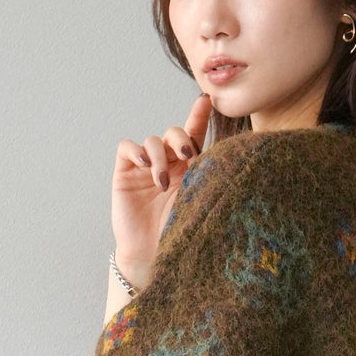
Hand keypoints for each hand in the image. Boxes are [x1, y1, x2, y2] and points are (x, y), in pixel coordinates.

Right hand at [110, 92, 212, 287]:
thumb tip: (230, 152)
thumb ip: (208, 176)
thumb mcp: (201, 201)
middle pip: (174, 133)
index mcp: (189, 169)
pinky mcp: (125, 174)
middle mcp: (168, 164)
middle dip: (181, 137)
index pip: (194, 135)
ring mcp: (145, 168)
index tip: (207, 99)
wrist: (155, 256)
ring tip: (163, 182)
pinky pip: (127, 147)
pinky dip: (136, 150)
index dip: (198, 115)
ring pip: (153, 141)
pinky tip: (144, 164)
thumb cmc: (182, 233)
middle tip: (188, 155)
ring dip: (160, 156)